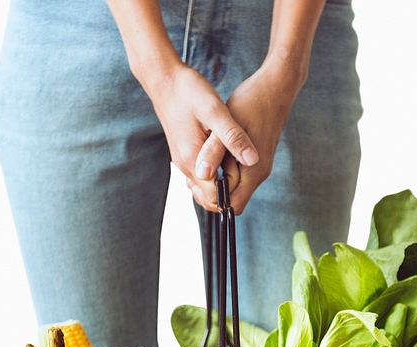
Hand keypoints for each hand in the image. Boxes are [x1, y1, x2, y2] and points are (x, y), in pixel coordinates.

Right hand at [139, 63, 259, 211]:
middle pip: (208, 197)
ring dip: (223, 181)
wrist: (164, 79)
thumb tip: (253, 160)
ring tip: (239, 162)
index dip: (233, 193)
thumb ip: (233, 137)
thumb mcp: (216, 111)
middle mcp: (185, 165)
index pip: (214, 198)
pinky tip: (228, 156)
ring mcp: (183, 160)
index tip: (248, 176)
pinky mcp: (185, 152)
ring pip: (205, 186)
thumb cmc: (188, 92)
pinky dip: (216, 172)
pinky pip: (202, 173)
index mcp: (193, 160)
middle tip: (246, 170)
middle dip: (229, 191)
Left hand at [194, 59, 304, 213]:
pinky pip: (235, 172)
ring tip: (202, 157)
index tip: (195, 180)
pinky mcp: (254, 157)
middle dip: (211, 188)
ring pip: (231, 185)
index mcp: (254, 171)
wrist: (276, 86)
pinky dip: (221, 166)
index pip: (231, 206)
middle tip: (195, 167)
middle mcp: (258, 173)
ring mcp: (258, 166)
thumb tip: (202, 174)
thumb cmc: (252, 102)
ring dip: (215, 176)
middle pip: (231, 199)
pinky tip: (211, 149)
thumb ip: (214, 151)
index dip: (211, 199)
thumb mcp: (227, 125)